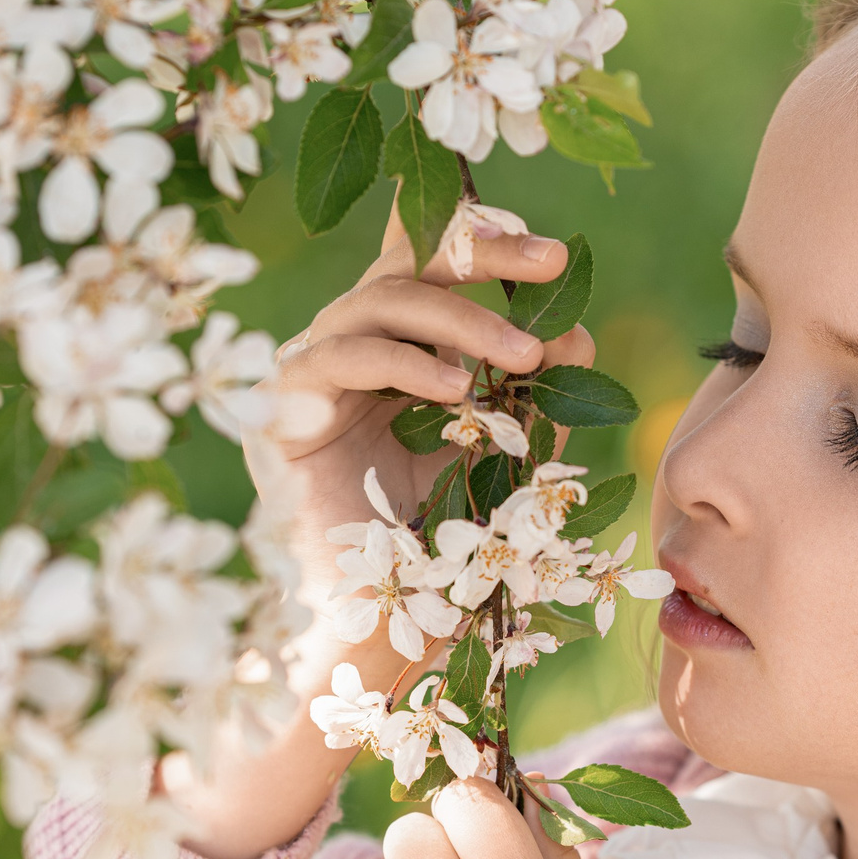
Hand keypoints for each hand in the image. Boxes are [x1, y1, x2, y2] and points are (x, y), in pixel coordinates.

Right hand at [256, 199, 595, 671]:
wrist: (387, 620)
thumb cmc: (447, 540)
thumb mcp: (509, 455)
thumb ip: (537, 395)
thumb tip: (576, 332)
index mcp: (403, 345)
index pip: (431, 263)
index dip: (483, 239)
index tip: (556, 258)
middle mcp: (353, 344)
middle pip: (408, 262)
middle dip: (484, 253)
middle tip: (550, 265)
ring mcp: (311, 371)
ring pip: (380, 300)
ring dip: (463, 320)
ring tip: (526, 354)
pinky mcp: (281, 407)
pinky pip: (342, 356)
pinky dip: (407, 364)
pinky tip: (460, 391)